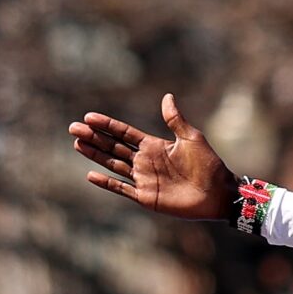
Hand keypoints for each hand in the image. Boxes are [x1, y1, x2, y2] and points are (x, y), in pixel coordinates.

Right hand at [68, 94, 237, 220]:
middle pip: (113, 146)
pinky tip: (90, 175)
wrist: (218, 194)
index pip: (124, 133)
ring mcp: (144, 179)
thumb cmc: (209, 165)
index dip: (107, 125)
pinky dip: (106, 183)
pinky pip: (121, 188)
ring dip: (95, 155)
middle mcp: (145, 161)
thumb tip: (167, 96)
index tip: (88, 117)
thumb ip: (175, 120)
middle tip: (73, 128)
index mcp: (154, 146)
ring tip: (76, 144)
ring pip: (113, 164)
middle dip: (94, 138)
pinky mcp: (146, 196)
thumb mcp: (191, 138)